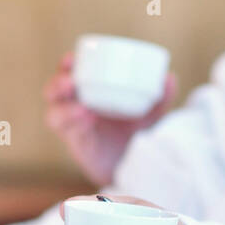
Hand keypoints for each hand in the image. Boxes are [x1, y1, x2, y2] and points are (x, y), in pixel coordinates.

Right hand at [43, 51, 176, 186]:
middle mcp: (77, 107)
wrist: (137, 166)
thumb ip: (161, 97)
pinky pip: (67, 134)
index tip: (71, 58)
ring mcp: (75, 127)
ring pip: (54, 114)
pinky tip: (87, 118)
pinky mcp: (77, 146)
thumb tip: (170, 76)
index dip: (66, 64)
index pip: (70, 74)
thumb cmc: (137, 133)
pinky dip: (74, 124)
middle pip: (55, 91)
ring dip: (64, 108)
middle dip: (58, 83)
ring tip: (81, 107)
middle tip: (71, 81)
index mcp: (90, 92)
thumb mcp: (152, 113)